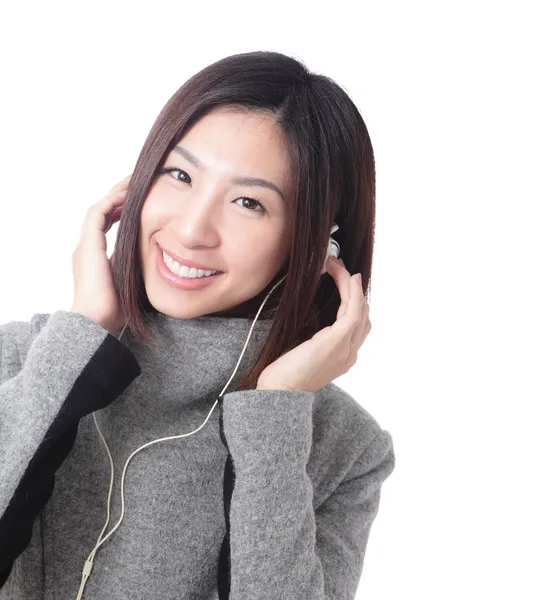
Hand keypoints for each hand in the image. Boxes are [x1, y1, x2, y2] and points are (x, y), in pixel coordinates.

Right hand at [70, 174, 131, 333]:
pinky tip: (127, 195)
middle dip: (119, 197)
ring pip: (99, 208)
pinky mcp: (88, 245)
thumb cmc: (113, 309)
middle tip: (136, 183)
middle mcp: (87, 247)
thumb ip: (134, 268)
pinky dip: (112, 202)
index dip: (121, 210)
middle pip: (102, 212)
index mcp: (94, 256)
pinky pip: (97, 214)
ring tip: (133, 182)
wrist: (96, 321)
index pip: (107, 224)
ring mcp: (85, 246)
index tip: (138, 201)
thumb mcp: (128, 282)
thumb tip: (153, 262)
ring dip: (116, 194)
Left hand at [256, 256, 370, 391]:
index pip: (357, 326)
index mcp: (342, 359)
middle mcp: (350, 354)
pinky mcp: (337, 341)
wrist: (278, 394)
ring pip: (359, 309)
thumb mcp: (300, 354)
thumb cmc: (282, 376)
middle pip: (363, 315)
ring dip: (350, 284)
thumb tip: (307, 321)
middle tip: (338, 267)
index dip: (353, 301)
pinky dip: (352, 291)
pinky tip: (347, 276)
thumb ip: (310, 339)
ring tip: (337, 265)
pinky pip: (352, 310)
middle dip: (354, 289)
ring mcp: (346, 349)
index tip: (341, 281)